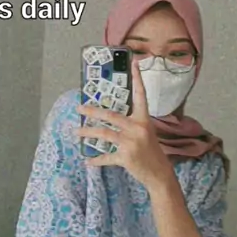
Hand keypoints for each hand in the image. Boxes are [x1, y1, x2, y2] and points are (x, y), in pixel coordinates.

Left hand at [77, 61, 171, 190]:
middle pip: (111, 115)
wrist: (160, 173)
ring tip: (76, 132)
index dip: (138, 79)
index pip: (141, 95)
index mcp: (144, 120)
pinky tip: (87, 161)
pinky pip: (106, 157)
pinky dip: (96, 160)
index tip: (134, 62)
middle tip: (79, 108)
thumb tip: (111, 117)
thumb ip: (132, 124)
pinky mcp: (126, 157)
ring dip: (88, 133)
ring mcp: (131, 143)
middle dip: (92, 112)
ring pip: (104, 134)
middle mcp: (138, 128)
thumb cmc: (151, 151)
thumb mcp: (146, 133)